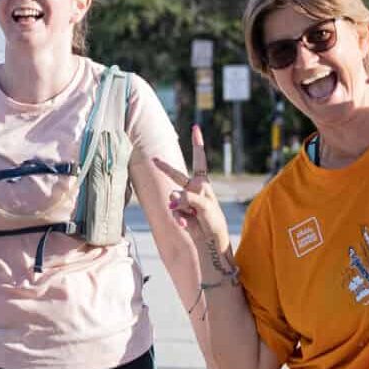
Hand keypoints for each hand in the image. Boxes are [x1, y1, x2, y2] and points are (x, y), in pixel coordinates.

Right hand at [152, 124, 230, 257]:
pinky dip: (179, 218)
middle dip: (165, 168)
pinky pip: (173, 212)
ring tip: (192, 217)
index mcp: (203, 183)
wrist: (212, 240)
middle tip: (153, 159)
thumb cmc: (214, 221)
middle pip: (176, 175)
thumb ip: (188, 199)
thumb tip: (171, 199)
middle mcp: (193, 189)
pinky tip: (186, 224)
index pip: (199, 160)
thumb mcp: (205, 207)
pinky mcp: (179, 212)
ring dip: (181, 209)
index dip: (197, 144)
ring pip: (174, 200)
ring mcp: (185, 201)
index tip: (195, 128)